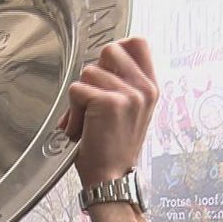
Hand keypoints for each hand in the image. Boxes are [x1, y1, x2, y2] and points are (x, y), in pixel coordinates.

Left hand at [59, 37, 158, 186]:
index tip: (107, 72)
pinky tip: (81, 131)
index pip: (138, 42)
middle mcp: (144, 88)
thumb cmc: (113, 148)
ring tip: (87, 123)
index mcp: (150, 88)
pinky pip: (77, 91)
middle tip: (93, 103)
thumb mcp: (130, 112)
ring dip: (79, 100)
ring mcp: (129, 94)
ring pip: (88, 72)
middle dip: (93, 75)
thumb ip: (123, 84)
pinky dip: (72, 113)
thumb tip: (100, 62)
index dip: (117, 50)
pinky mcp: (109, 102)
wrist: (111, 179)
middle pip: (109, 50)